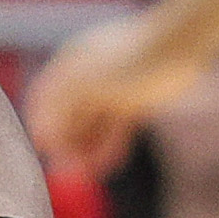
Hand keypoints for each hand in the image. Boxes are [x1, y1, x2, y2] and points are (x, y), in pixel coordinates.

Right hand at [22, 13, 199, 178]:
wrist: (178, 45)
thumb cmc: (131, 59)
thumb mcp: (89, 84)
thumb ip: (61, 108)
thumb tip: (41, 133)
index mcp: (71, 64)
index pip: (44, 97)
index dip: (40, 125)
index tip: (44, 151)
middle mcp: (88, 76)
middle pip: (69, 115)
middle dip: (67, 143)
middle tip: (70, 171)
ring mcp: (112, 88)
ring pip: (93, 125)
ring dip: (88, 149)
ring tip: (89, 172)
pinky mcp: (134, 100)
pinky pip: (115, 128)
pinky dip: (111, 146)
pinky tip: (110, 165)